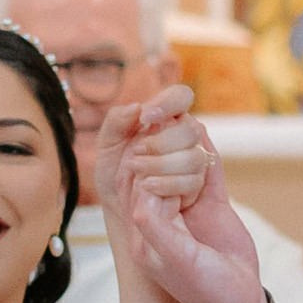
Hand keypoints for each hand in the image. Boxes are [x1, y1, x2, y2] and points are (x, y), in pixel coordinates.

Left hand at [94, 83, 210, 218]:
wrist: (118, 207)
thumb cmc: (114, 172)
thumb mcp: (106, 145)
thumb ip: (116, 121)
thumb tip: (137, 106)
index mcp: (164, 118)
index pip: (181, 96)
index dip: (168, 103)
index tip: (146, 117)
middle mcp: (182, 136)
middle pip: (190, 129)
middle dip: (162, 143)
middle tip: (137, 152)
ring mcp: (193, 160)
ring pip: (193, 157)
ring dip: (161, 165)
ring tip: (137, 172)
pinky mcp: (196, 185)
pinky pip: (192, 181)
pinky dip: (167, 184)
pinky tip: (148, 186)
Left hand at [116, 122, 268, 302]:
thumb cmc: (207, 291)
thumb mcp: (179, 261)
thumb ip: (157, 228)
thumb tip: (142, 192)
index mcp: (144, 232)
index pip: (136, 187)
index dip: (143, 161)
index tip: (149, 137)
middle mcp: (163, 217)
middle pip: (154, 171)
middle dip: (159, 147)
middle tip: (164, 122)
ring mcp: (188, 210)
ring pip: (179, 168)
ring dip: (182, 147)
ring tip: (183, 123)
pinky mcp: (213, 207)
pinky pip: (208, 175)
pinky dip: (206, 155)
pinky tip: (203, 135)